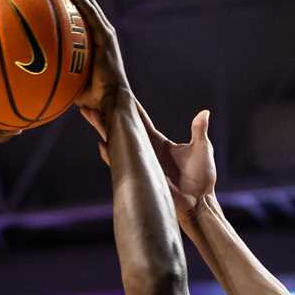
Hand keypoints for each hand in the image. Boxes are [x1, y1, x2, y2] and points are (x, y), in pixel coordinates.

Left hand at [50, 0, 128, 112]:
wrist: (110, 100)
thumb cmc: (91, 97)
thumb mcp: (70, 82)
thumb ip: (57, 74)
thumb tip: (33, 80)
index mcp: (95, 40)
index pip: (81, 14)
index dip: (68, 0)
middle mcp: (101, 32)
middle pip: (83, 2)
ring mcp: (104, 32)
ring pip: (87, 2)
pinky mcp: (106, 36)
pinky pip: (90, 13)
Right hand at [82, 102, 216, 215]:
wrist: (198, 202)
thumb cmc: (203, 177)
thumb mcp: (202, 149)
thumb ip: (199, 131)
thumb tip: (205, 112)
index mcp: (159, 141)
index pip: (140, 120)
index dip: (129, 107)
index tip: (118, 93)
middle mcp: (146, 150)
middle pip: (122, 129)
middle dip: (107, 114)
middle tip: (92, 101)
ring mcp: (141, 163)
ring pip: (117, 142)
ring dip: (103, 128)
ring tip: (90, 113)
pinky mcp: (140, 175)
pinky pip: (121, 163)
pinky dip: (111, 153)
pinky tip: (102, 143)